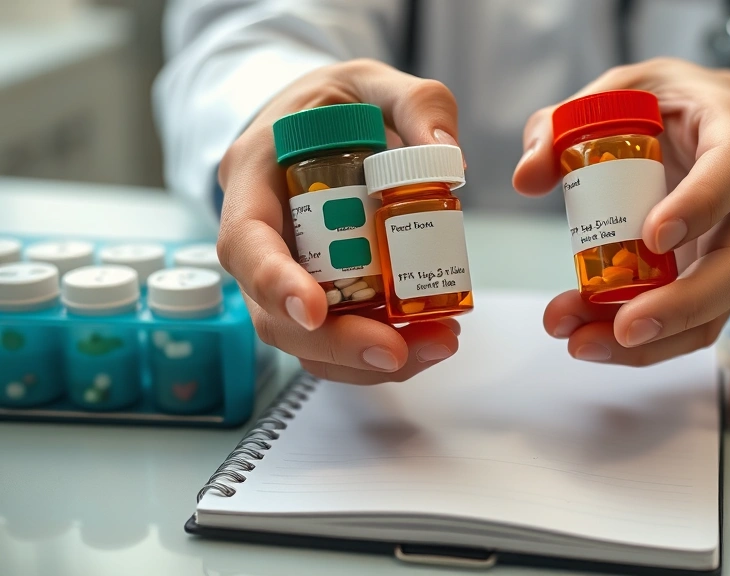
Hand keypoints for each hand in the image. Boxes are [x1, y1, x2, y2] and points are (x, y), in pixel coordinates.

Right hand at [217, 60, 463, 382]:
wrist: (323, 119)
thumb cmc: (337, 101)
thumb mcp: (374, 81)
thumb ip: (415, 104)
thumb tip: (447, 158)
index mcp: (253, 177)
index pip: (246, 242)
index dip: (274, 282)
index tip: (313, 312)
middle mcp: (259, 235)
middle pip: (272, 313)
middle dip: (335, 343)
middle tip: (398, 351)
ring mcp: (284, 270)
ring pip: (305, 339)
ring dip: (365, 359)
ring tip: (435, 346)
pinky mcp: (317, 290)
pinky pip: (335, 334)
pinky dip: (378, 350)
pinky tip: (429, 340)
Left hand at [513, 58, 729, 365]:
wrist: (712, 121)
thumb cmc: (667, 104)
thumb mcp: (617, 92)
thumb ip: (565, 123)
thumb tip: (528, 177)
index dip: (698, 207)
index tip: (653, 237)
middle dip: (680, 306)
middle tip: (623, 326)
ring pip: (716, 309)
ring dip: (654, 340)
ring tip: (583, 343)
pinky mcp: (713, 279)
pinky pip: (691, 323)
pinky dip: (644, 342)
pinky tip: (590, 338)